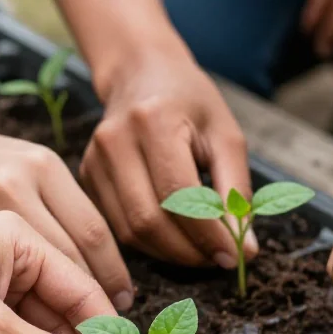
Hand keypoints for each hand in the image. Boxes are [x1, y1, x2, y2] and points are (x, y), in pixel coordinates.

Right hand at [80, 49, 257, 268]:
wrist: (142, 74)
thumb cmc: (191, 103)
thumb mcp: (226, 137)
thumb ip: (236, 192)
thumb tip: (245, 249)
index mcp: (154, 121)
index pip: (178, 196)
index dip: (207, 235)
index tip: (235, 255)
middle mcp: (115, 141)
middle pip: (149, 220)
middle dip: (189, 251)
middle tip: (220, 259)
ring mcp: (95, 160)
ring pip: (131, 232)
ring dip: (171, 253)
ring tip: (201, 253)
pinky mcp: (87, 177)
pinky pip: (119, 227)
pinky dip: (151, 244)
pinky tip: (176, 240)